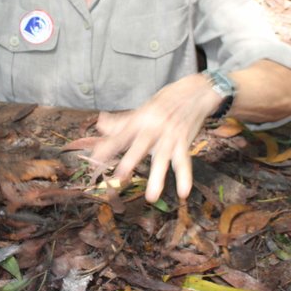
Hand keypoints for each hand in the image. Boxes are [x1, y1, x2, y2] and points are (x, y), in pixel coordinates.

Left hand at [88, 74, 219, 202]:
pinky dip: (185, 178)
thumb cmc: (166, 101)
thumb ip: (122, 121)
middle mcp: (154, 127)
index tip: (95, 159)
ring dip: (158, 178)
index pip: (121, 134)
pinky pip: (184, 162)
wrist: (196, 92)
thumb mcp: (143, 108)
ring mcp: (170, 136)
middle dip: (130, 161)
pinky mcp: (184, 142)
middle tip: (119, 177)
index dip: (108, 146)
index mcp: (141, 119)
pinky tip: (183, 193)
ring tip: (151, 197)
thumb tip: (100, 123)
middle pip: (141, 145)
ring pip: (163, 158)